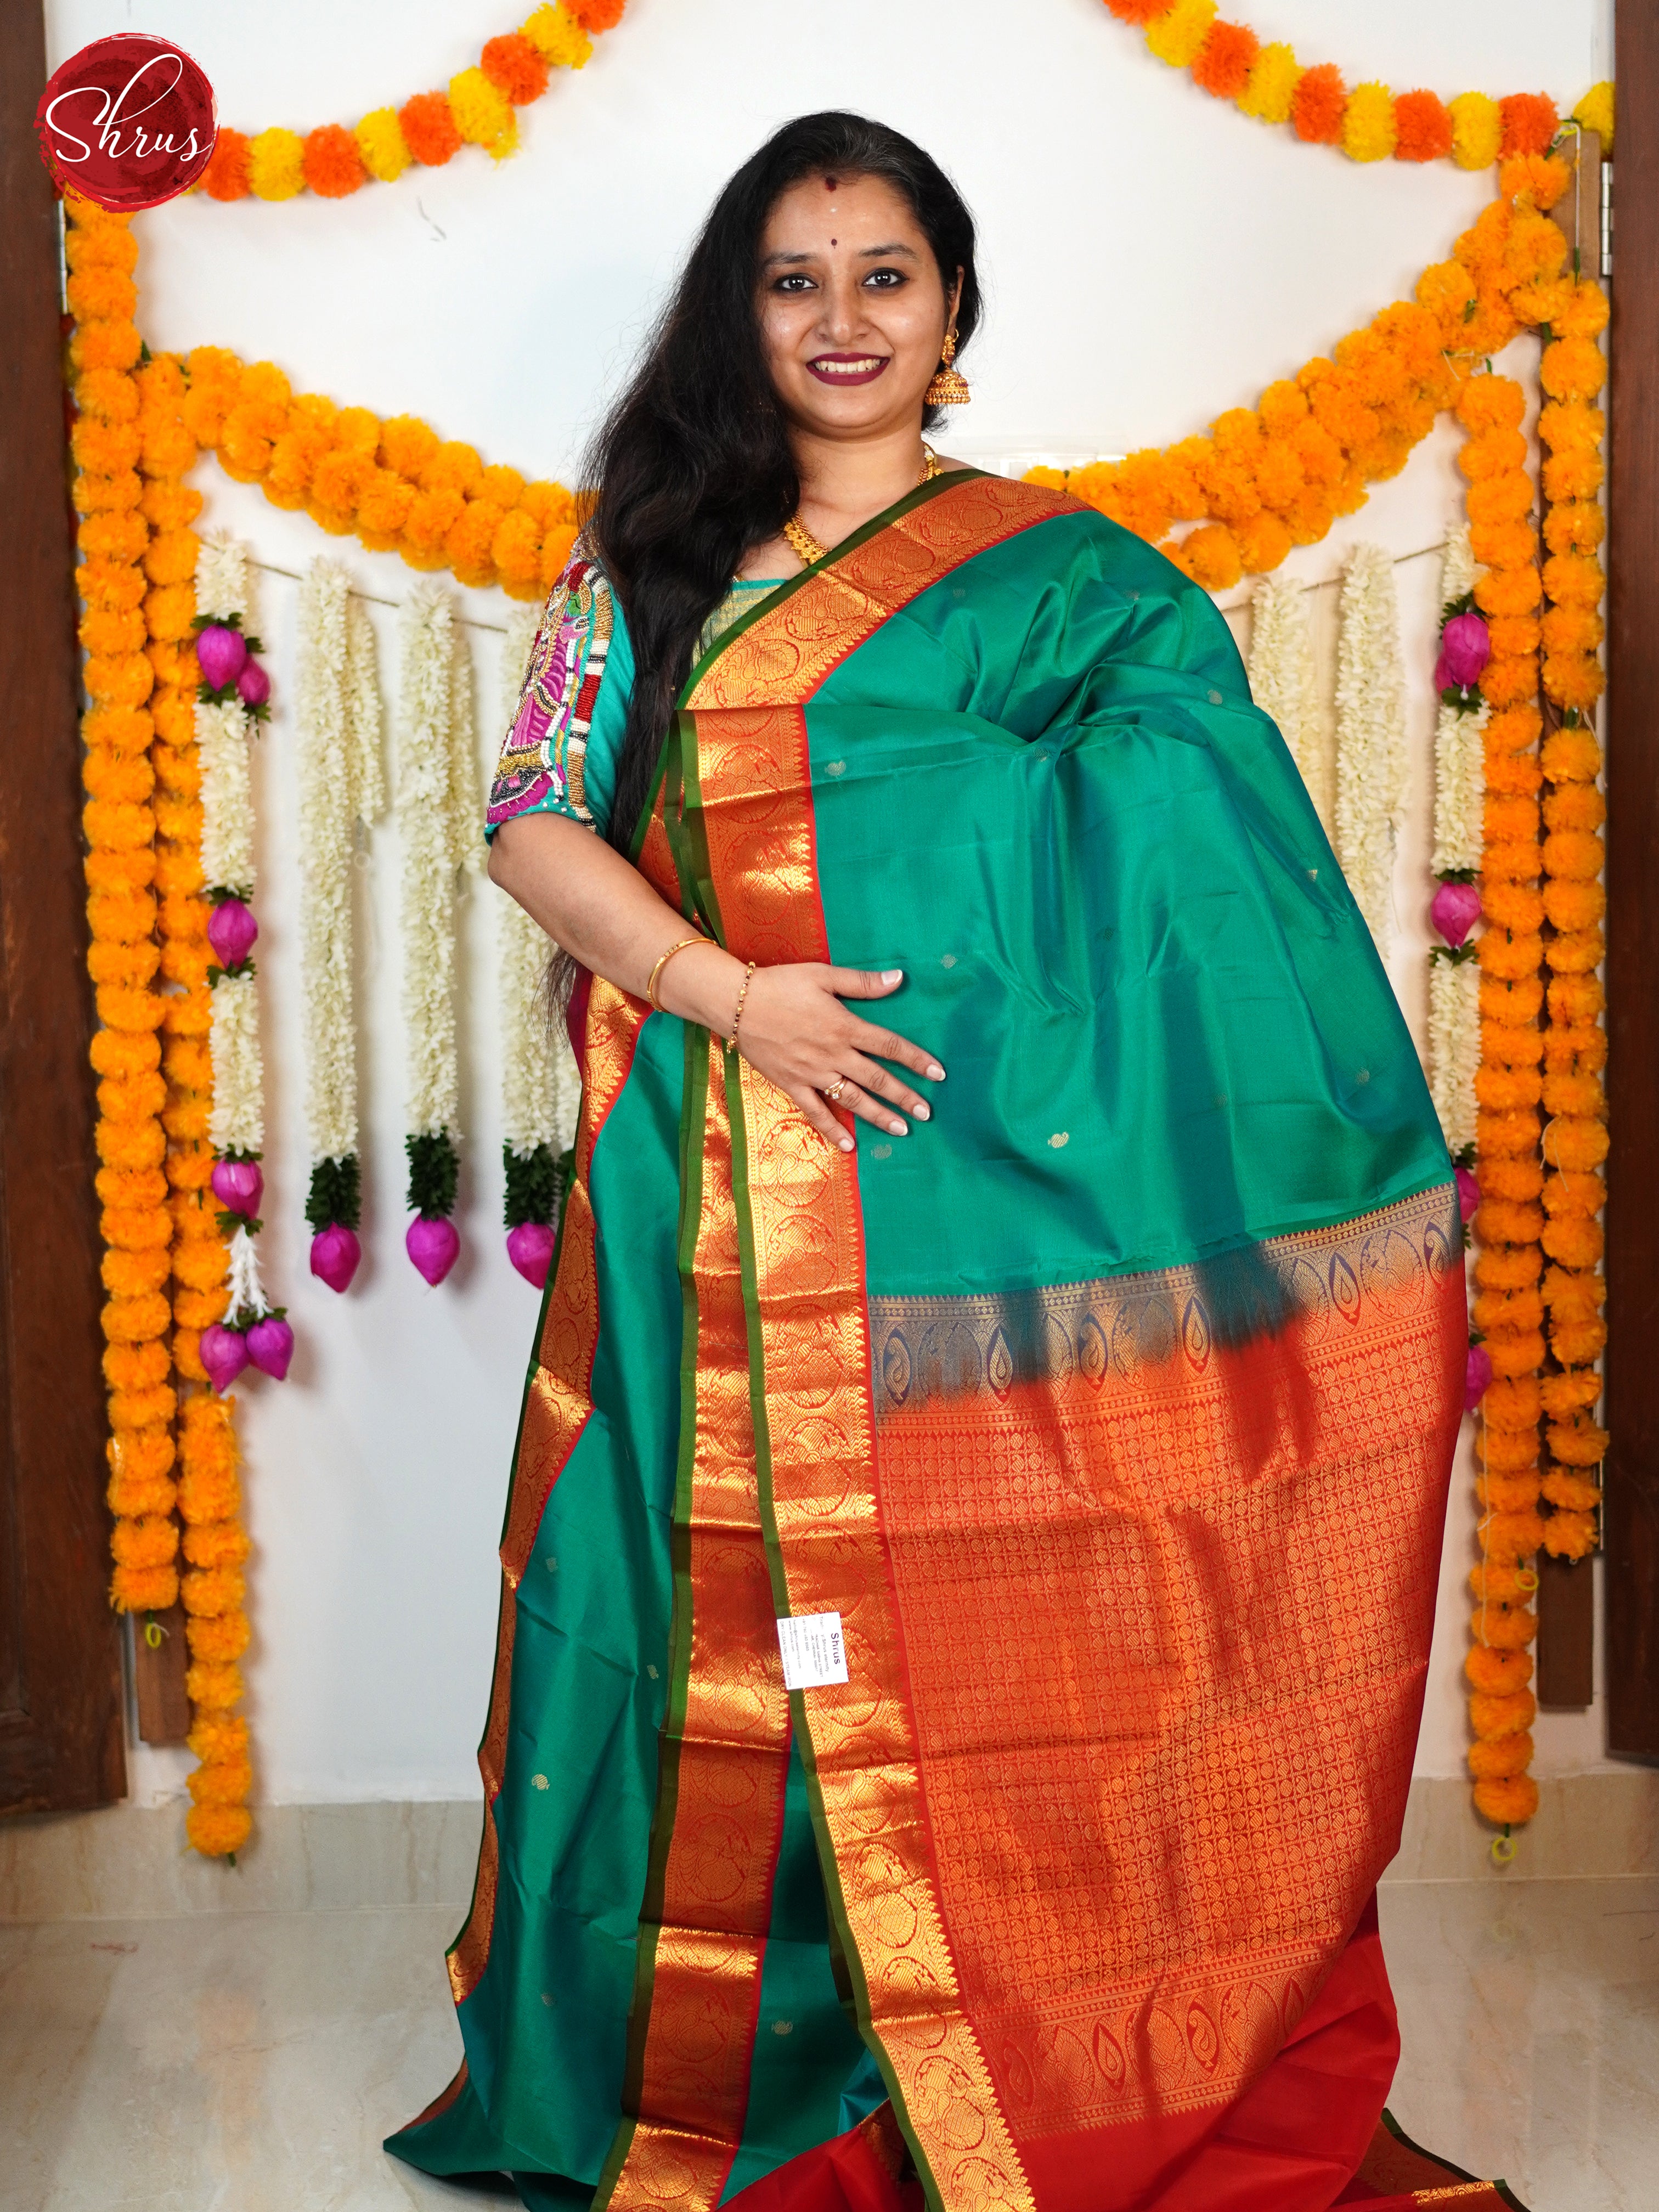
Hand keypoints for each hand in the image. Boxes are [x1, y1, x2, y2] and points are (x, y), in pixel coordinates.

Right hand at [735, 965, 944, 1152]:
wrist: (736, 1003)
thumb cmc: (780, 984)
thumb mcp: (823, 976)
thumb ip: (862, 983)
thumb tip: (899, 979)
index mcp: (844, 1026)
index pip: (889, 1046)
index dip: (916, 1059)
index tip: (938, 1074)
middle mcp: (832, 1054)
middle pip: (876, 1078)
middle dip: (904, 1096)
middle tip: (927, 1113)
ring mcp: (812, 1072)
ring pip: (852, 1099)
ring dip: (878, 1116)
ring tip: (901, 1130)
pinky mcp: (792, 1084)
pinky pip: (815, 1112)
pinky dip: (832, 1130)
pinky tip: (848, 1147)